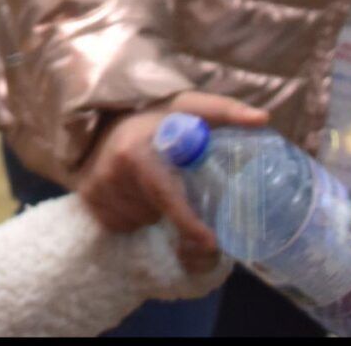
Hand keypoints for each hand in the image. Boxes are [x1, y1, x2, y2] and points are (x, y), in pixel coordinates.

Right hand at [72, 93, 270, 269]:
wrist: (109, 111)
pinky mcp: (86, 194)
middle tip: (170, 179)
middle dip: (167, 206)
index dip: (189, 223)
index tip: (210, 242)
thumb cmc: (159, 114)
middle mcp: (113, 170)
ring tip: (149, 182)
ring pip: (135, 221)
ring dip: (148, 211)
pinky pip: (116, 222)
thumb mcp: (192, 107)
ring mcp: (96, 184)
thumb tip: (263, 119)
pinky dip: (129, 215)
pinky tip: (131, 191)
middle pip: (154, 213)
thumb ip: (227, 112)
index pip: (167, 197)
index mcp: (138, 153)